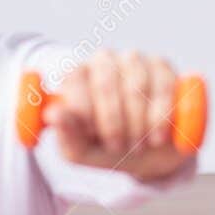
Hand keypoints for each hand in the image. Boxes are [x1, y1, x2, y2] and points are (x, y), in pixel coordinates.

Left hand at [48, 51, 193, 182]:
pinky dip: (160, 118)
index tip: (94, 136)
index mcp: (76, 76)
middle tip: (118, 147)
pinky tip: (158, 136)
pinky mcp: (162, 66)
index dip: (85, 113)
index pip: (73, 81)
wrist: (152, 154)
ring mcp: (134, 60)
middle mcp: (103, 60)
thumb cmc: (111, 148)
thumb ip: (66, 136)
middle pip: (105, 84)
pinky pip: (162, 88)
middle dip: (113, 123)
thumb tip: (52, 115)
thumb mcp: (83, 151)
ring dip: (138, 124)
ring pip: (135, 87)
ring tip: (139, 144)